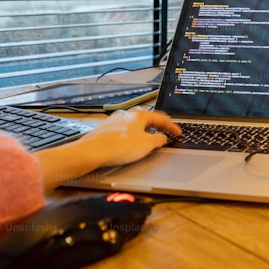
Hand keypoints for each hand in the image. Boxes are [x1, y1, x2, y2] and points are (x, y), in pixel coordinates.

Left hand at [35, 109, 180, 189]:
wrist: (90, 153)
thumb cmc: (117, 147)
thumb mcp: (146, 145)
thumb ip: (158, 140)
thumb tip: (162, 138)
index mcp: (139, 115)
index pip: (161, 118)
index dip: (172, 127)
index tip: (178, 132)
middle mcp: (126, 115)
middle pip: (146, 120)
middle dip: (157, 127)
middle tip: (165, 133)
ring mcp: (114, 122)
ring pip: (134, 126)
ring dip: (144, 133)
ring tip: (148, 142)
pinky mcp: (105, 132)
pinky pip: (123, 133)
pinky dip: (131, 138)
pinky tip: (130, 147)